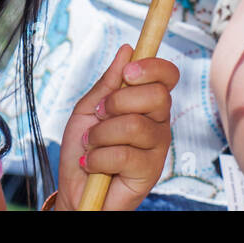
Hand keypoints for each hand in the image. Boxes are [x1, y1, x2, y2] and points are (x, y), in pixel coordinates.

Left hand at [57, 43, 179, 210]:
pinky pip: (124, 154)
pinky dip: (98, 158)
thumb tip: (127, 50)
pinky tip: (92, 164)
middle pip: (157, 95)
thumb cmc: (83, 150)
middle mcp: (158, 122)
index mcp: (147, 103)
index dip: (153, 67)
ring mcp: (157, 147)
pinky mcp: (150, 171)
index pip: (168, 76)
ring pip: (135, 125)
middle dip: (118, 102)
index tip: (128, 73)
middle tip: (99, 115)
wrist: (75, 192)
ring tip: (90, 145)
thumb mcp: (88, 110)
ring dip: (101, 134)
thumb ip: (108, 83)